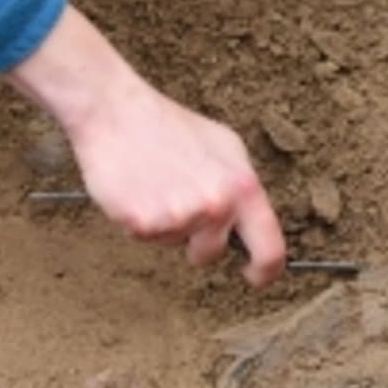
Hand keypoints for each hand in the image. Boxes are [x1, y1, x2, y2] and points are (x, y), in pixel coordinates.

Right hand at [4, 7, 283, 283]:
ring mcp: (179, 218)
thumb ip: (241, 189)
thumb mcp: (225, 148)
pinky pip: (147, 238)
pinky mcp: (144, 224)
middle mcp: (216, 206)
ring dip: (166, 225)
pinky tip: (136, 188)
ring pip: (175, 244)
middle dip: (197, 243)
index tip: (253, 276)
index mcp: (243, 187)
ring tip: (156, 184)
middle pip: (211, 254)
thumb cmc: (170, 126)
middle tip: (179, 206)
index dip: (265, 271)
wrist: (116, 112)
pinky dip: (140, 220)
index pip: (270, 249)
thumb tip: (251, 227)